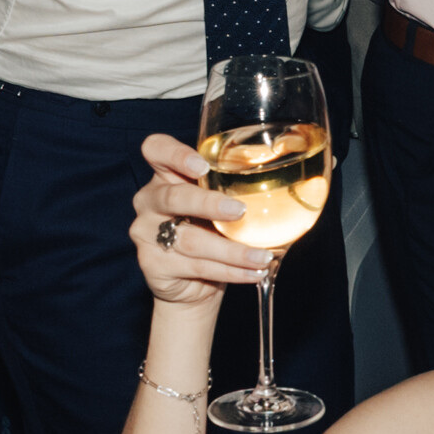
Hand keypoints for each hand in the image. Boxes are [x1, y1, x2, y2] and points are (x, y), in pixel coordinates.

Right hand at [132, 133, 277, 304]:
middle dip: (209, 204)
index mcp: (166, 175)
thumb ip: (236, 187)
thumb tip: (288, 175)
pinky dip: (231, 271)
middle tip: (241, 211)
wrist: (193, 284)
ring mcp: (146, 233)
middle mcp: (150, 200)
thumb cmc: (210, 232)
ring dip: (232, 250)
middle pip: (173, 197)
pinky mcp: (152, 264)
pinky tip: (253, 272)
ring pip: (191, 240)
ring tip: (263, 256)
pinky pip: (196, 266)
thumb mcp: (220, 204)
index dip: (176, 155)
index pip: (157, 150)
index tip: (203, 167)